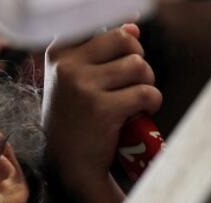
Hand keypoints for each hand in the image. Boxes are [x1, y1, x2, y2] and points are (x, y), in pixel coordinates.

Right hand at [43, 23, 162, 202]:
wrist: (70, 167)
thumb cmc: (75, 121)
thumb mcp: (73, 82)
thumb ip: (98, 52)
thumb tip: (133, 27)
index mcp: (58, 54)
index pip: (103, 29)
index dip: (121, 43)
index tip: (118, 65)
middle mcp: (67, 67)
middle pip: (125, 41)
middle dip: (138, 60)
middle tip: (132, 84)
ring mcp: (83, 87)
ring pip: (138, 65)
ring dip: (146, 82)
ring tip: (135, 100)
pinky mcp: (103, 109)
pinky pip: (145, 92)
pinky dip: (152, 102)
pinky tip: (143, 113)